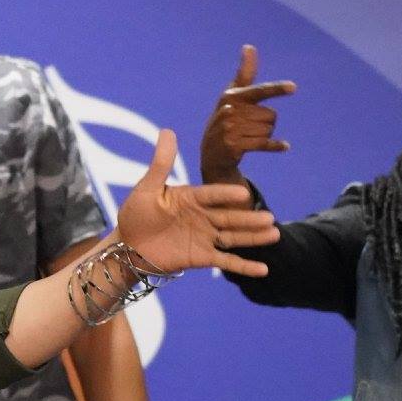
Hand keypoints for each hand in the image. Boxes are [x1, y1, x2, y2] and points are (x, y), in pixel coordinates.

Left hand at [114, 129, 280, 277]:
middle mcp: (202, 217)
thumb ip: (161, 163)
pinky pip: (226, 261)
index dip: (226, 195)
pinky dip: (245, 266)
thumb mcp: (148, 188)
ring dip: (253, 238)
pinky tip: (263, 269)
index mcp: (191, 198)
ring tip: (274, 234)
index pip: (213, 195)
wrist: (127, 247)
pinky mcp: (202, 257)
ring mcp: (204, 237)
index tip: (243, 193)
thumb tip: (168, 131)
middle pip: (229, 217)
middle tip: (269, 218)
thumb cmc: (135, 215)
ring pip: (233, 237)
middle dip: (249, 219)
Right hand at [198, 45, 296, 186]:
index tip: (294, 87)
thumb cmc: (226, 117)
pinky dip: (276, 146)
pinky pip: (264, 144)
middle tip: (250, 126)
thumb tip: (249, 46)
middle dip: (266, 122)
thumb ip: (245, 72)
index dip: (276, 89)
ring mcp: (230, 130)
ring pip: (268, 130)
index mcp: (232, 96)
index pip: (259, 91)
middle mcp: (230, 111)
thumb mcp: (233, 95)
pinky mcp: (234, 147)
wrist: (211, 152)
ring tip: (249, 137)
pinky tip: (285, 146)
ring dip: (265, 135)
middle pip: (270, 115)